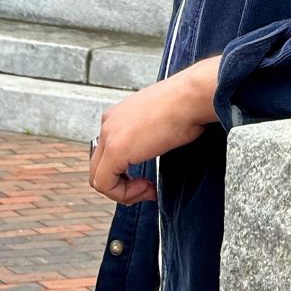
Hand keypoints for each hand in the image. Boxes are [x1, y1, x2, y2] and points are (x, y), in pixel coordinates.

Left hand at [88, 56, 221, 205]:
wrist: (191, 97)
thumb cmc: (187, 105)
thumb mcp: (161, 120)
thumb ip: (148, 135)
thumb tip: (155, 148)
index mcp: (118, 116)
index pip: (107, 154)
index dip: (125, 173)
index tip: (148, 178)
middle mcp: (108, 124)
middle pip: (98, 168)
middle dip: (122, 185)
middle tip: (146, 188)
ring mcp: (109, 136)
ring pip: (98, 178)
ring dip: (123, 192)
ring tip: (147, 188)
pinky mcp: (115, 150)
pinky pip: (105, 184)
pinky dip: (124, 193)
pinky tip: (147, 186)